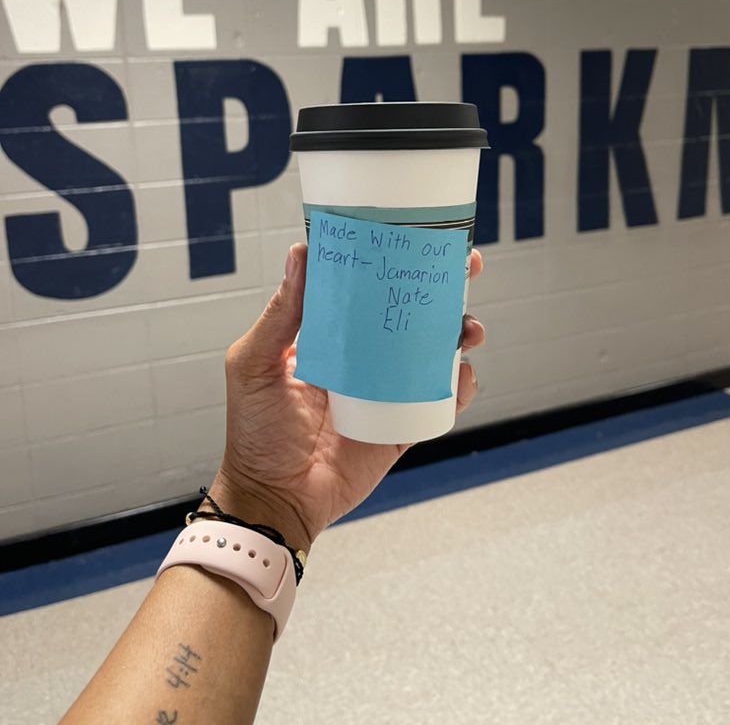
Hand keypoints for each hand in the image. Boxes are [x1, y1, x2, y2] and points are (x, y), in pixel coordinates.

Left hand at [210, 244, 485, 552]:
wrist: (273, 501)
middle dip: (442, 287)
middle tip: (465, 266)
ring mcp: (386, 391)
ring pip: (433, 351)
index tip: (417, 234)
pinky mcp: (403, 427)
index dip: (393, 259)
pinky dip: (460, 387)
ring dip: (458, 332)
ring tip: (469, 328)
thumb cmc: (254, 432)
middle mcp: (362, 357)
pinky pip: (440, 402)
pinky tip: (464, 374)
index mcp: (329, 335)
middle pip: (410, 312)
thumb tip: (301, 253)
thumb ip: (281, 315)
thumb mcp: (255, 365)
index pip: (366, 287)